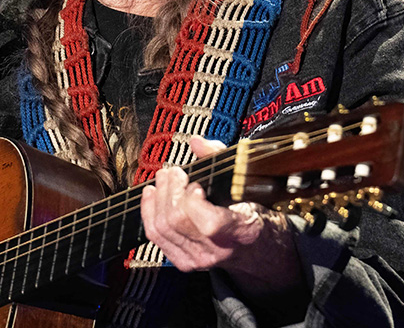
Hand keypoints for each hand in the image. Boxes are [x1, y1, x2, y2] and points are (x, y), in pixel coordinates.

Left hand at [139, 136, 303, 297]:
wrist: (253, 248)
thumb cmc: (250, 212)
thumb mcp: (243, 184)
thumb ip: (219, 158)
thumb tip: (196, 142)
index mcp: (241, 232)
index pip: (209, 224)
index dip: (194, 200)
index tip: (196, 184)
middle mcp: (217, 252)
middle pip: (177, 221)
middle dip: (170, 189)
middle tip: (174, 172)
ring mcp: (198, 260)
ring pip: (162, 228)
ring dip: (158, 197)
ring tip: (164, 179)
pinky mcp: (183, 262)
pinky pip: (155, 236)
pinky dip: (149, 211)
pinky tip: (152, 194)